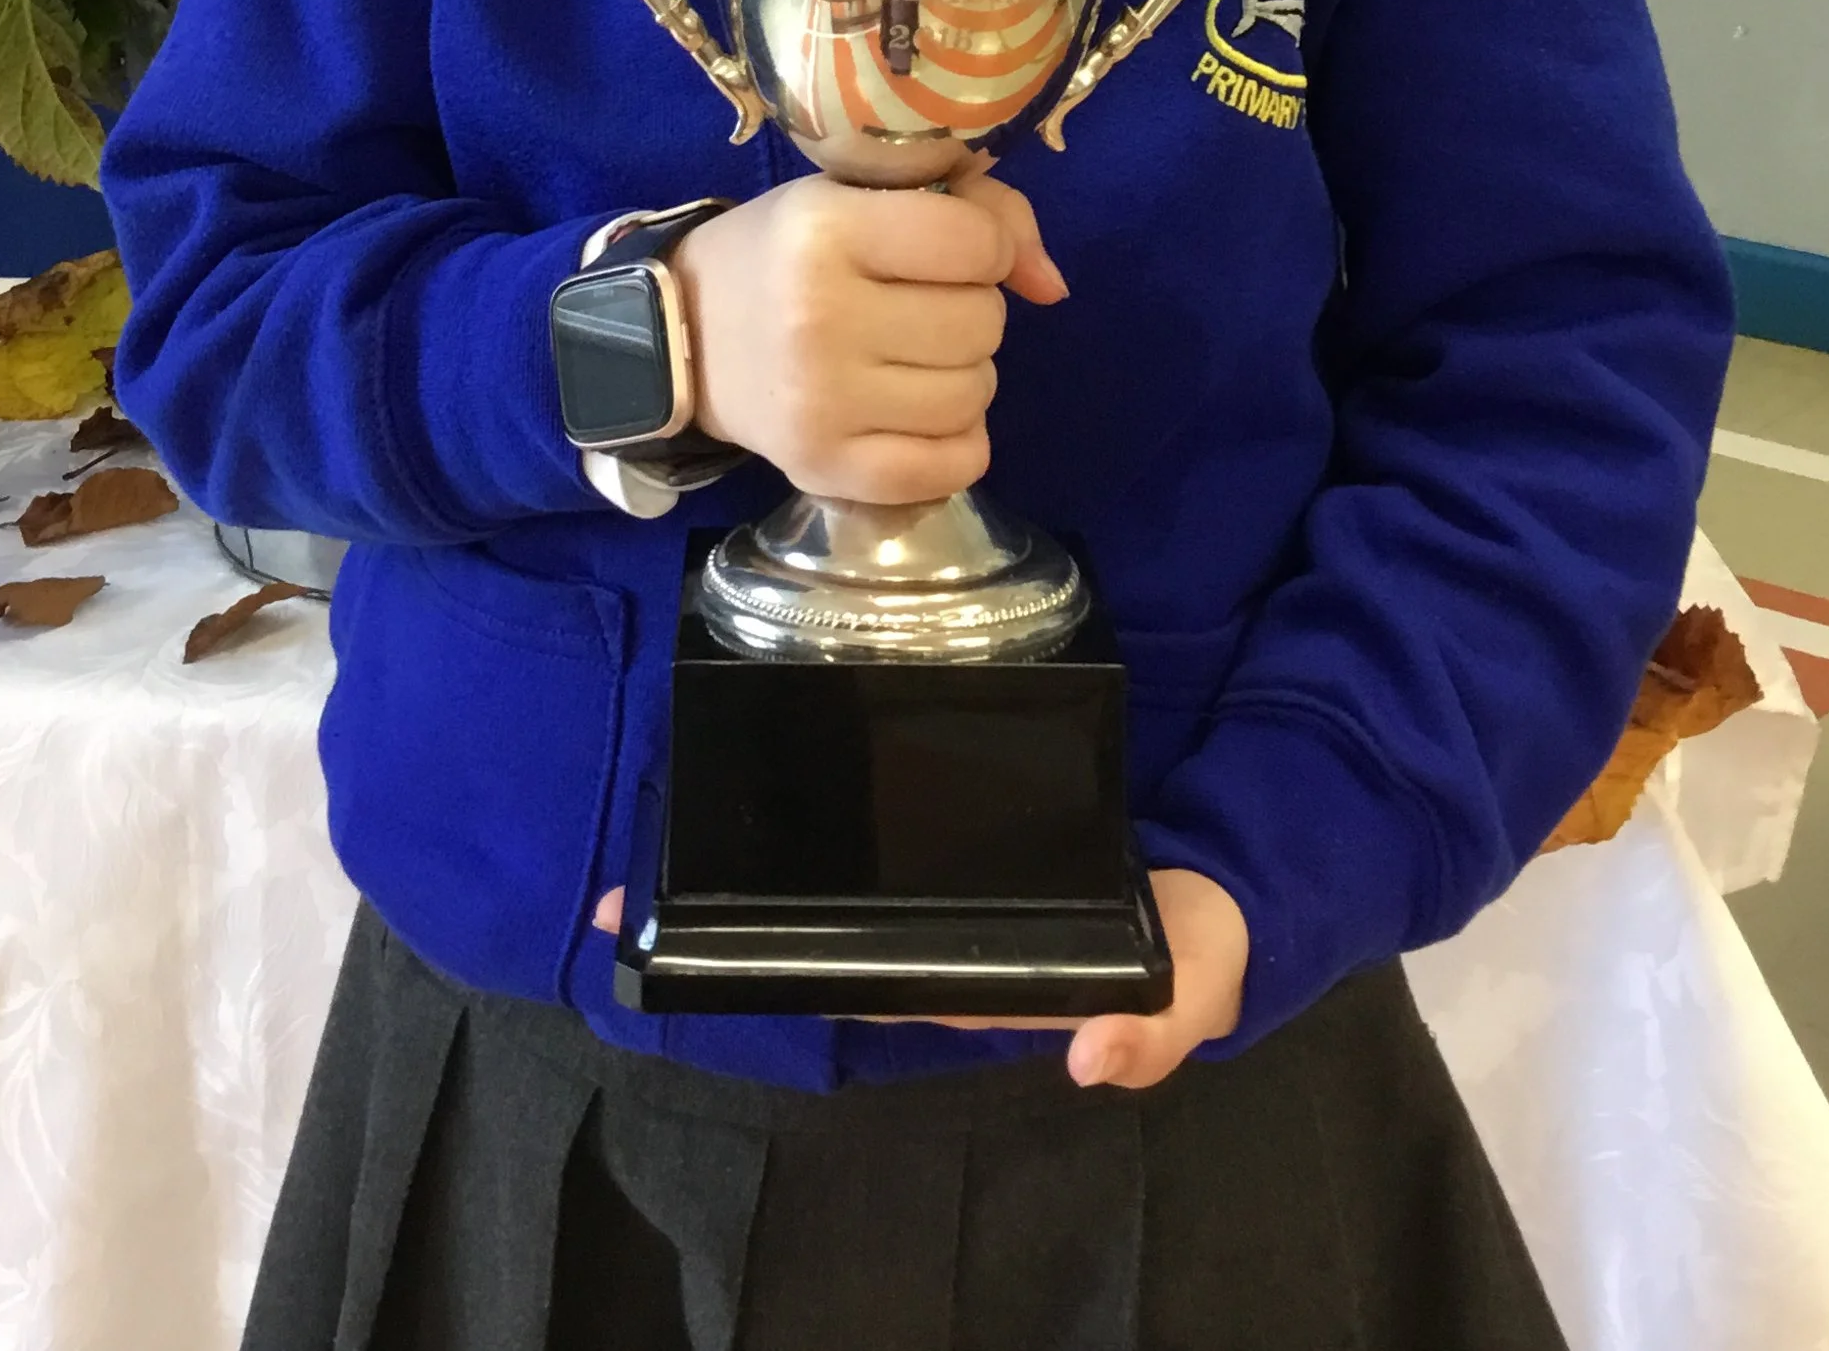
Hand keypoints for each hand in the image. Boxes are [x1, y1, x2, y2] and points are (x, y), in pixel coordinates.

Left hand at [585, 865, 1247, 1090]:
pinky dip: (775, 806)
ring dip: (722, 870)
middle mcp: (933, 943)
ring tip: (625, 848)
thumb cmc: (1186, 927)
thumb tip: (1098, 1058)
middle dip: (712, 923)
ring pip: (809, 886)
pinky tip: (710, 771)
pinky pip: (846, 822)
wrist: (1217, 861)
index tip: (675, 950)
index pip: (858, 983)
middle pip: (809, 938)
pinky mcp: (934, 815)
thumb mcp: (1200, 973)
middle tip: (611, 896)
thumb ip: (1168, 1013)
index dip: (771, 968)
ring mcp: (926, 884)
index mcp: (972, 979)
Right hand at [669, 158, 1066, 505]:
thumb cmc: (790, 252)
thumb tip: (1054, 287)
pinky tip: (916, 413)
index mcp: (824, 230)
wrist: (684, 336)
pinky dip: (957, 443)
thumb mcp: (862, 195)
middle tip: (917, 306)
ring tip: (908, 357)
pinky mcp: (823, 469)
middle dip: (970, 310)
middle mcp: (818, 317)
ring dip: (963, 374)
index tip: (953, 251)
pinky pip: (954, 466)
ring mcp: (820, 403)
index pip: (974, 243)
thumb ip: (979, 212)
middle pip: (982, 323)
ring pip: (975, 394)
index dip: (986, 246)